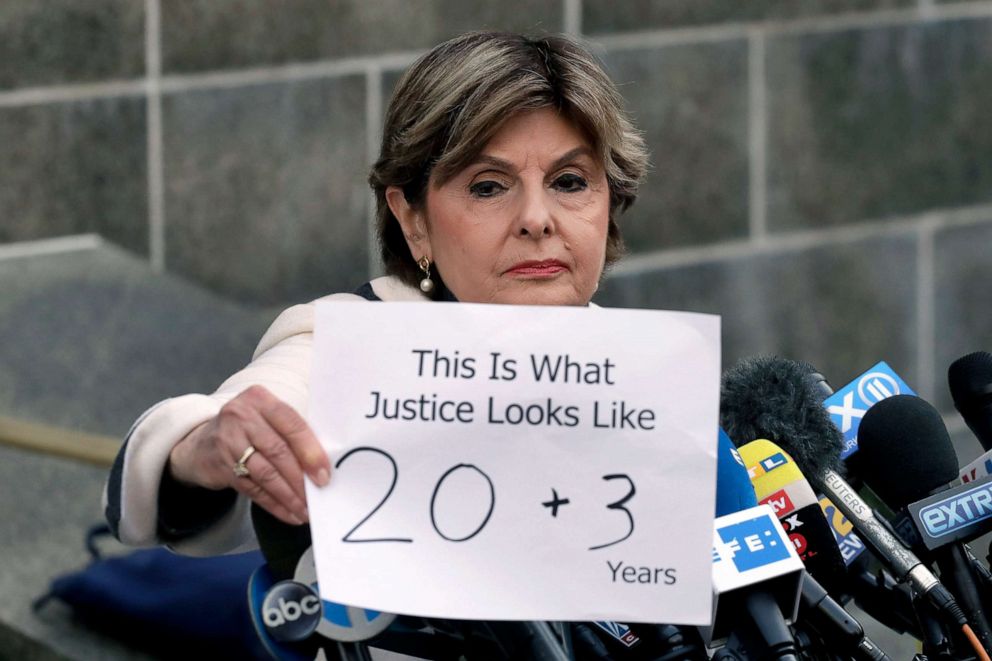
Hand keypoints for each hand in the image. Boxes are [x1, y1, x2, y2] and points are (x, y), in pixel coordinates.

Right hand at [168, 385, 329, 525]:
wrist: (200, 444)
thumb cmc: (247, 429)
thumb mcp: (266, 417)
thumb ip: (290, 432)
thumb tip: (322, 464)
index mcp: (260, 399)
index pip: (291, 424)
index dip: (310, 451)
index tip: (324, 474)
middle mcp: (241, 416)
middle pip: (278, 450)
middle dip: (300, 477)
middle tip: (317, 496)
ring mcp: (228, 441)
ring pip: (265, 473)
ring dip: (289, 496)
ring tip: (305, 510)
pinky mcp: (221, 466)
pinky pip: (253, 489)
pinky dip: (274, 504)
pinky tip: (289, 513)